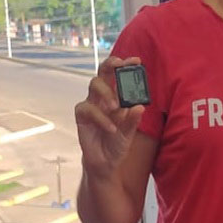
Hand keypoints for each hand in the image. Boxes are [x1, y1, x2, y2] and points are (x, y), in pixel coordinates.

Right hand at [74, 56, 144, 177]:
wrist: (105, 162)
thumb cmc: (117, 143)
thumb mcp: (130, 132)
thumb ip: (133, 120)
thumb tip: (140, 107)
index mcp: (117, 96)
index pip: (119, 75)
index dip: (125, 65)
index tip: (136, 60)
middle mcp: (103, 97)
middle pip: (103, 72)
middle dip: (111, 65)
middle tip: (120, 65)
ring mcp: (91, 104)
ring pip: (94, 85)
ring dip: (106, 92)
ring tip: (116, 108)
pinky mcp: (82, 116)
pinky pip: (88, 109)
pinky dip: (101, 118)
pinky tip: (111, 128)